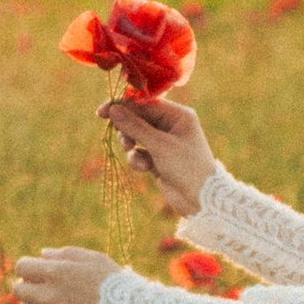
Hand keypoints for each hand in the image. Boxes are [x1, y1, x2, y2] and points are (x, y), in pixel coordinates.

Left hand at [12, 246, 122, 303]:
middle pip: (18, 289)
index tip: (36, 270)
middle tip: (42, 286)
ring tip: (52, 302)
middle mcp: (49, 296)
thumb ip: (65, 254)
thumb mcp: (93, 258)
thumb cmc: (113, 282)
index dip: (27, 267)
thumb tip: (42, 255)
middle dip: (27, 285)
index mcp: (56, 273)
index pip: (21, 267)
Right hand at [99, 98, 221, 215]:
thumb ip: (135, 127)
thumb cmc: (186, 167)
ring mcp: (164, 142)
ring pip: (135, 136)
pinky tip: (144, 168)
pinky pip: (139, 152)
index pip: (145, 103)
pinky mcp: (157, 158)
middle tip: (122, 139)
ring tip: (131, 152)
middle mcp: (171, 125)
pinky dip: (137, 159)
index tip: (102, 112)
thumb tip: (112, 109)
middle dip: (127, 129)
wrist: (200, 199)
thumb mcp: (160, 145)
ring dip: (130, 145)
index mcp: (178, 115)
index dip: (123, 106)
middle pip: (138, 118)